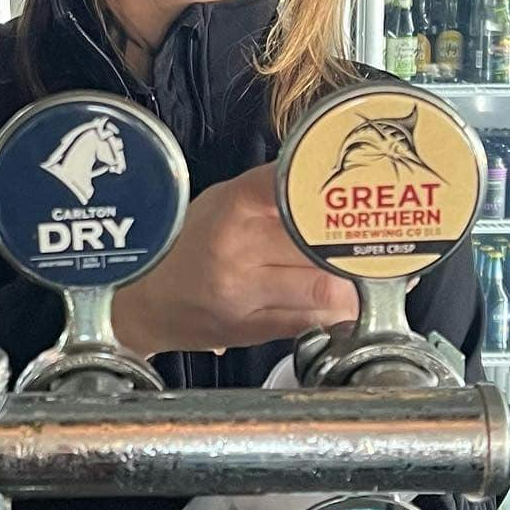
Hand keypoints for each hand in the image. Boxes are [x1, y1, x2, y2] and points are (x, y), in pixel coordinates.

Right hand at [111, 162, 358, 357]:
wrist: (141, 301)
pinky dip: (336, 310)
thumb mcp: (219, 202)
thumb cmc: (182, 245)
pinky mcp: (252, 330)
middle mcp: (237, 252)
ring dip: (351, 281)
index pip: (296, 191)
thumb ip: (270, 192)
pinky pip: (313, 320)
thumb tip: (326, 179)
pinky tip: (341, 299)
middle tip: (369, 235)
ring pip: (326, 287)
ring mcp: (244, 295)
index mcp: (231, 209)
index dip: (331, 194)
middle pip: (321, 244)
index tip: (358, 192)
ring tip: (360, 270)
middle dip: (351, 241)